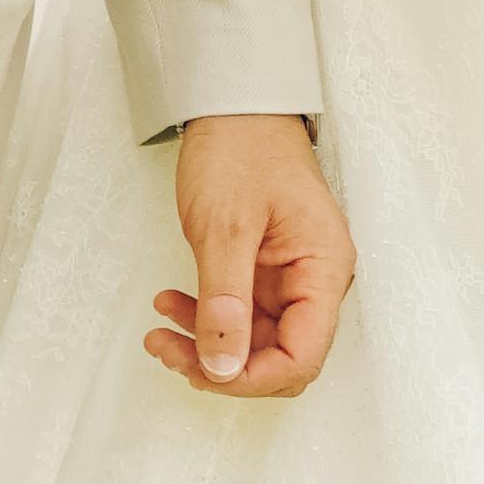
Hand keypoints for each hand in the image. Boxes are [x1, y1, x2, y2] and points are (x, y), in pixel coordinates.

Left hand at [150, 114, 353, 397]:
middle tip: (169, 349)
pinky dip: (204, 319)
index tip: (205, 371)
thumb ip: (224, 301)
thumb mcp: (224, 227)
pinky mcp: (265, 273)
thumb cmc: (241, 150)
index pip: (303, 356)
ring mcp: (290, 278)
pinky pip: (239, 316)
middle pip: (280, 358)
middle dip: (224, 366)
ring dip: (206, 344)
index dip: (254, 377)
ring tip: (159, 330)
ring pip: (254, 342)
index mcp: (323, 269)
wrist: (235, 106)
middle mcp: (315, 280)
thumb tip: (223, 368)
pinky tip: (171, 305)